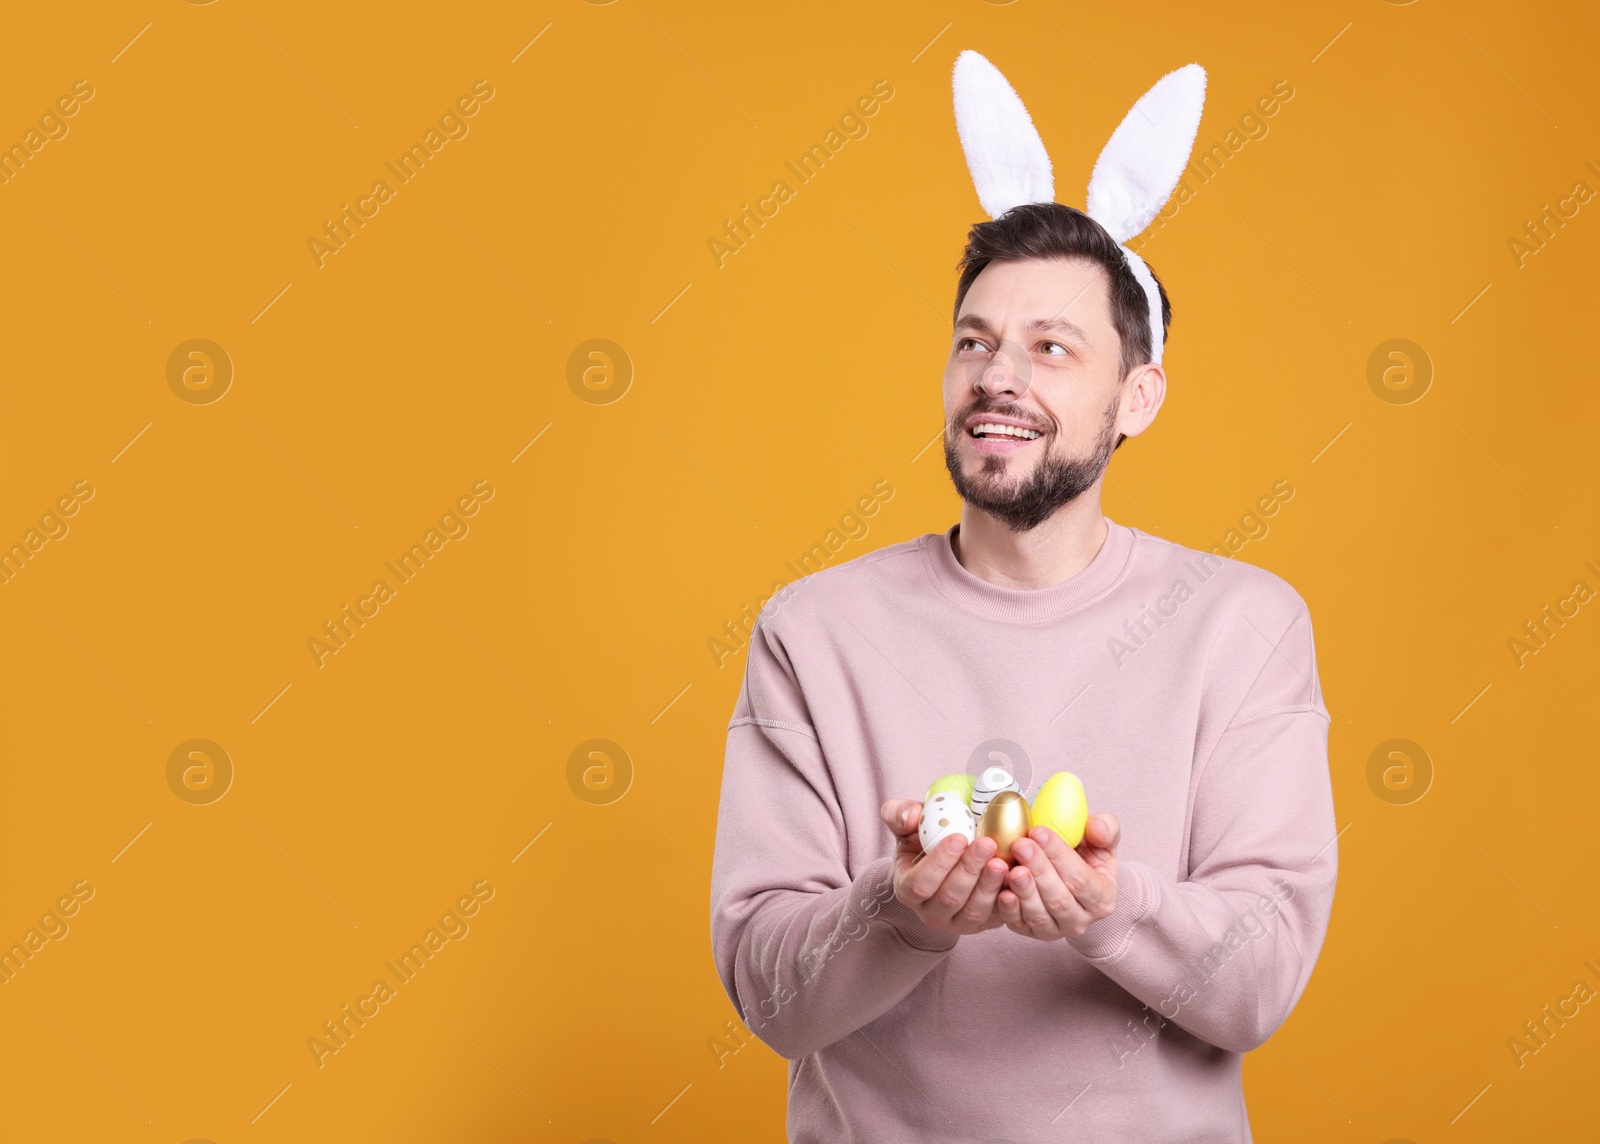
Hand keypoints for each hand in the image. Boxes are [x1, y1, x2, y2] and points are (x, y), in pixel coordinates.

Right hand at [881, 799, 1010, 934]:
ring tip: (1002, 861)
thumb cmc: (925, 843)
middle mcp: (930, 913)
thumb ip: (899, 814)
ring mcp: (958, 922)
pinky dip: (1008, 901)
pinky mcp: (984, 924)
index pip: (919, 884)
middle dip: (969, 870)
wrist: (946, 864)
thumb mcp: (907, 827)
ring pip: (973, 910)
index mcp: (908, 890)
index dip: (939, 863)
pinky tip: (1016, 878)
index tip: (958, 838)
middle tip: (987, 844)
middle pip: (949, 898)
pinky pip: (997, 917)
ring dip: (989, 886)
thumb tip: (909, 815)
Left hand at [996, 813, 1119, 940]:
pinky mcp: (1031, 932)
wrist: (1068, 880)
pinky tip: (1001, 892)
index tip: (1039, 832)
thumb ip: (1106, 829)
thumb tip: (1095, 828)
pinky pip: (1019, 924)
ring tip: (1011, 868)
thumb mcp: (1101, 841)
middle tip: (1020, 845)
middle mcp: (1081, 920)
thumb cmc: (1085, 858)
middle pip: (1059, 898)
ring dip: (1024, 891)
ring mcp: (1056, 930)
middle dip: (1038, 869)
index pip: (1081, 879)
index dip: (1059, 855)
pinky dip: (1009, 909)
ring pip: (1039, 914)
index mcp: (1102, 898)